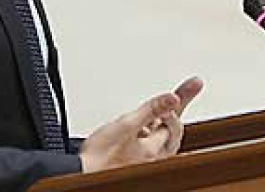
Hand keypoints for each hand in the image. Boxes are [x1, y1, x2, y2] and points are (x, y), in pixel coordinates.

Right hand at [79, 77, 203, 172]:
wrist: (79, 175)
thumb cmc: (97, 158)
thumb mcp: (126, 125)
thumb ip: (151, 109)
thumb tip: (174, 98)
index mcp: (154, 150)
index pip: (174, 124)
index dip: (173, 107)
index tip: (184, 89)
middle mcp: (153, 160)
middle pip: (171, 132)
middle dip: (173, 114)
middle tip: (186, 90)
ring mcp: (144, 163)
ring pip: (160, 140)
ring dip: (160, 124)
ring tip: (159, 110)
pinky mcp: (133, 164)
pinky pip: (149, 148)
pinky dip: (149, 134)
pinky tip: (143, 128)